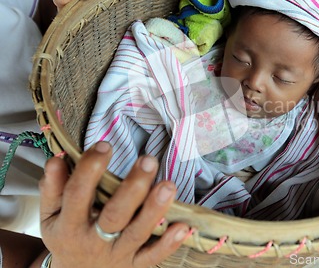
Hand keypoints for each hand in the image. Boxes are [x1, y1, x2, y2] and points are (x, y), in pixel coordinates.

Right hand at [39, 141, 188, 267]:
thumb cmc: (68, 234)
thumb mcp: (51, 214)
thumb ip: (52, 187)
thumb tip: (58, 158)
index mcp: (70, 224)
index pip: (78, 194)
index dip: (90, 169)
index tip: (105, 145)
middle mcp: (94, 240)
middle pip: (114, 214)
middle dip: (132, 188)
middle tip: (148, 160)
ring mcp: (118, 254)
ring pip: (137, 233)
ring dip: (154, 210)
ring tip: (168, 185)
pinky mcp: (136, 265)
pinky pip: (153, 256)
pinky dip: (169, 243)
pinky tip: (183, 226)